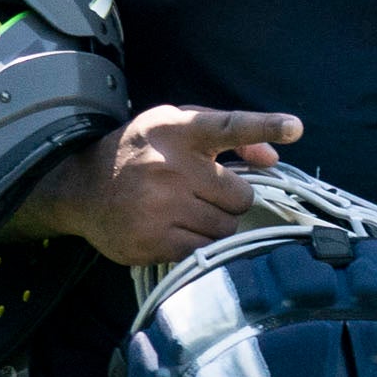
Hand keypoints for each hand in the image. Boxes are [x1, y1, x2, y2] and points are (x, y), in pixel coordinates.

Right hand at [21, 105, 297, 264]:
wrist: (82, 188)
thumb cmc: (141, 153)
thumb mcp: (176, 128)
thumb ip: (228, 135)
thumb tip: (271, 159)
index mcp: (177, 131)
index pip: (228, 126)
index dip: (264, 126)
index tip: (295, 128)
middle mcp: (168, 167)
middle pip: (241, 197)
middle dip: (230, 199)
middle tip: (202, 193)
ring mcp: (159, 207)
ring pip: (227, 228)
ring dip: (215, 224)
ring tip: (185, 211)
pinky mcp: (153, 241)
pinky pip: (204, 250)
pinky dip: (199, 244)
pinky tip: (175, 229)